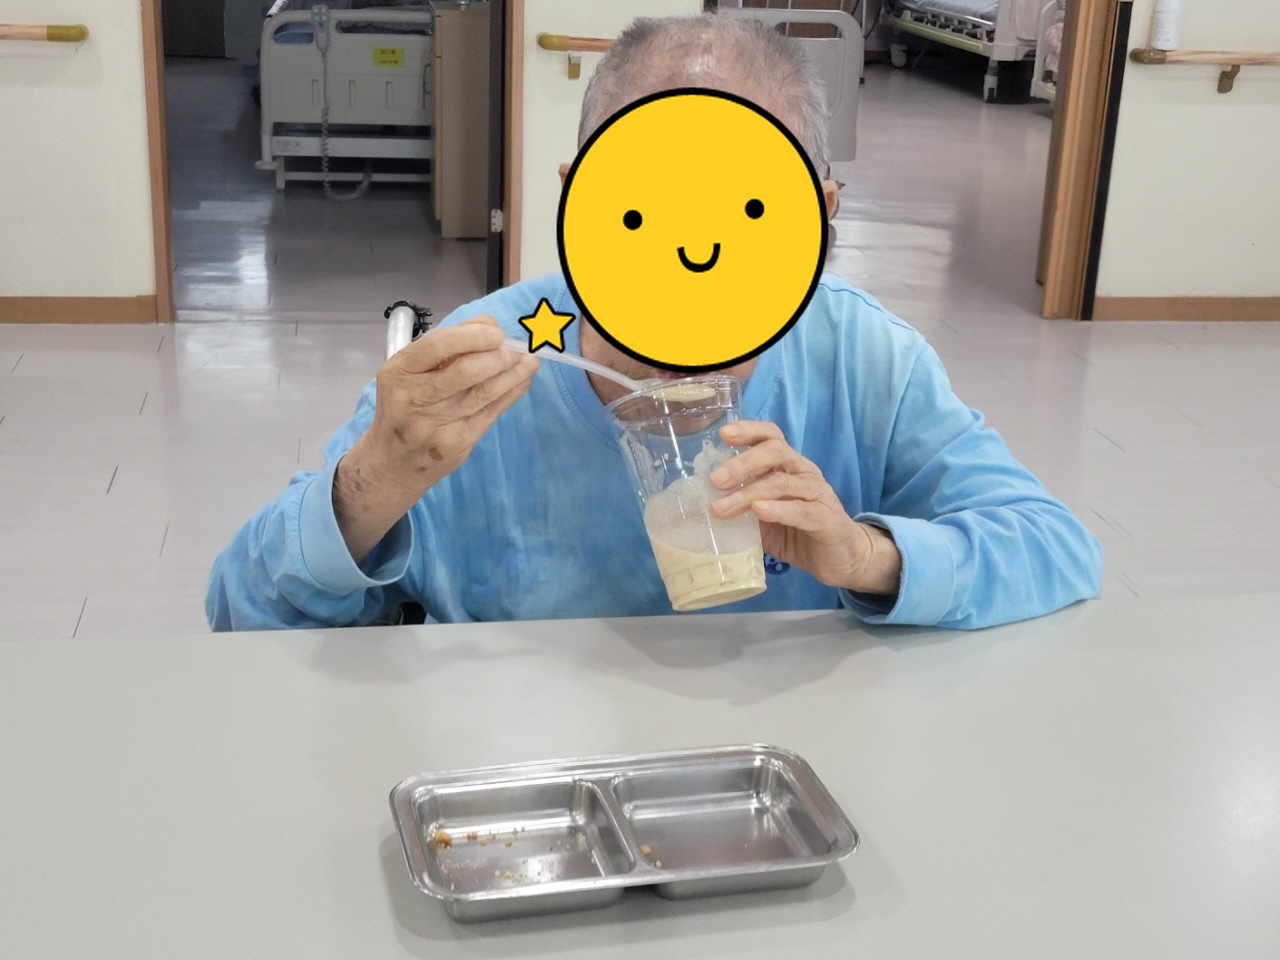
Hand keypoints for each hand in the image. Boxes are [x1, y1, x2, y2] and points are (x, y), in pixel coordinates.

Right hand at [335, 316, 537, 561]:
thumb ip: (443, 348)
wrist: (392, 462)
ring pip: (483, 393)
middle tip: (516, 349)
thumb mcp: (407, 373)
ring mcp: (436, 424)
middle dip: (498, 356)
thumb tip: (488, 327)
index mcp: (398, 372)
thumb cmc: (402, 407)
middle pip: (464, 371)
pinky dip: (511, 393)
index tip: (496, 333)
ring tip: (530, 360)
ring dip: (512, 374)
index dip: (472, 336)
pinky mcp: (457, 443)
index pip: (437, 345)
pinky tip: (522, 380)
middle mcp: (414, 397)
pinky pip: (490, 412)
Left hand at [709, 421, 900, 595]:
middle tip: (715, 480)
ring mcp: (818, 494)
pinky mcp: (827, 519)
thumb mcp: (762, 518)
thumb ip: (739, 508)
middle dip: (742, 463)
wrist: (841, 558)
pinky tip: (759, 511)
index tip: (723, 434)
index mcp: (789, 466)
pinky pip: (802, 510)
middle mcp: (804, 473)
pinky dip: (779, 509)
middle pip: (776, 452)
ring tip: (722, 508)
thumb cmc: (798, 532)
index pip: (772, 437)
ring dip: (749, 493)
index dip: (749, 430)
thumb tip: (697, 510)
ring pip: (783, 482)